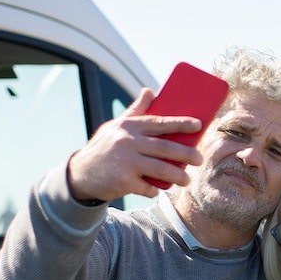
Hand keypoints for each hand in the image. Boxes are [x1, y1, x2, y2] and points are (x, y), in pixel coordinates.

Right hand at [66, 89, 204, 201]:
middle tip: (200, 159)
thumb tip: (150, 90)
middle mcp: (127, 142)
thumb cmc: (104, 147)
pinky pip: (148, 187)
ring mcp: (126, 162)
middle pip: (166, 148)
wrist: (80, 173)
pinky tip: (158, 189)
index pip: (159, 123)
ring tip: (187, 179)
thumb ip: (135, 111)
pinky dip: (155, 189)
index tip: (199, 125)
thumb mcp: (116, 126)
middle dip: (187, 154)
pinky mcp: (123, 181)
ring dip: (179, 176)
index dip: (181, 123)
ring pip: (161, 169)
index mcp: (129, 127)